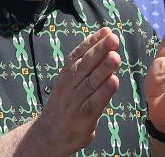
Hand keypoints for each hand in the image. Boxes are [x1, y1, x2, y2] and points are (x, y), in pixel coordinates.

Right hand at [33, 27, 121, 155]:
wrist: (49, 134)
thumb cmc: (65, 106)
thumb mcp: (69, 84)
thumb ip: (84, 71)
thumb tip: (102, 52)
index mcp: (66, 74)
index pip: (79, 54)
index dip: (92, 42)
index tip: (106, 31)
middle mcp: (69, 84)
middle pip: (85, 64)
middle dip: (100, 50)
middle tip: (113, 38)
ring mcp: (75, 100)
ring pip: (90, 81)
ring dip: (103, 68)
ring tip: (115, 57)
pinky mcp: (83, 116)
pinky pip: (94, 102)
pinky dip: (104, 92)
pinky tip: (114, 82)